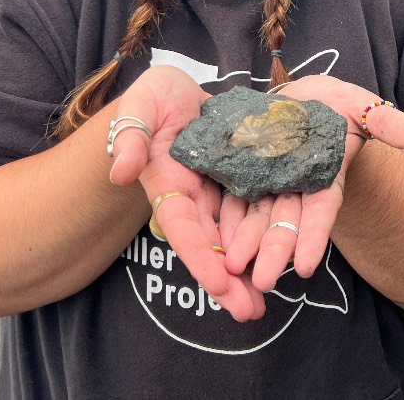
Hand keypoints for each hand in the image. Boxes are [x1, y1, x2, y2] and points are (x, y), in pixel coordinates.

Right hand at [105, 65, 265, 320]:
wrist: (176, 90)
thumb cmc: (151, 98)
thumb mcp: (138, 107)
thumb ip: (130, 137)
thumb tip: (121, 172)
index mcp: (167, 185)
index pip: (183, 228)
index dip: (200, 257)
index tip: (220, 286)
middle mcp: (193, 195)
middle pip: (211, 244)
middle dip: (228, 280)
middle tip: (251, 312)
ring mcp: (217, 189)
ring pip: (234, 235)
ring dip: (248, 267)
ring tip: (266, 301)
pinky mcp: (239, 177)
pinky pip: (253, 209)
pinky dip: (263, 235)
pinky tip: (282, 256)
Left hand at [218, 75, 403, 289]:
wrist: (294, 97)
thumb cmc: (330, 103)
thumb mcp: (357, 104)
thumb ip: (383, 120)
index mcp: (326, 175)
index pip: (322, 210)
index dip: (314, 237)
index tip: (304, 267)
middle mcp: (297, 186)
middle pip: (286, 222)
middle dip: (274, 251)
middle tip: (261, 280)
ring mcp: (268, 183)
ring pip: (257, 217)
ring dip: (246, 243)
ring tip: (232, 268)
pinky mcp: (242, 174)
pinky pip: (233, 200)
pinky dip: (226, 220)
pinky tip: (216, 241)